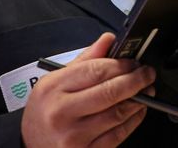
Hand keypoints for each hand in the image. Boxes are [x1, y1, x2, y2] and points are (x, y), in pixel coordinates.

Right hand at [21, 33, 155, 147]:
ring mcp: (73, 136)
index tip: (134, 62)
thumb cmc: (45, 110)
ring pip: (117, 114)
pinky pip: (118, 135)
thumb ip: (86, 59)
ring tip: (145, 91)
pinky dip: (133, 120)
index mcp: (53, 88)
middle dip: (136, 80)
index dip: (122, 64)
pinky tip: (137, 111)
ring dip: (138, 100)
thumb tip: (109, 39)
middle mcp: (61, 113)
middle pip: (110, 92)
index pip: (97, 70)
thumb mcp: (56, 80)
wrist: (31, 144)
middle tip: (147, 74)